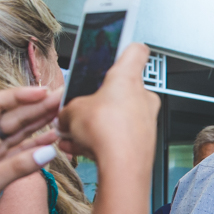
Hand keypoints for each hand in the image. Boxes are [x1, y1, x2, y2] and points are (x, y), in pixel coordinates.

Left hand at [0, 87, 61, 213]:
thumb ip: (18, 167)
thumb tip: (49, 152)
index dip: (19, 95)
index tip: (43, 92)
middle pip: (12, 116)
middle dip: (37, 107)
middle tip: (62, 100)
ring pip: (20, 132)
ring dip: (41, 122)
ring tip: (63, 113)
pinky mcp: (1, 166)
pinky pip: (22, 150)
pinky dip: (39, 144)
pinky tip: (54, 138)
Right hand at [56, 44, 158, 170]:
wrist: (123, 168)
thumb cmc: (107, 134)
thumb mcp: (71, 113)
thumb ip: (68, 110)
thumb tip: (66, 117)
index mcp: (127, 78)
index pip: (135, 51)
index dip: (125, 47)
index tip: (120, 45)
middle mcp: (143, 96)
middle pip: (119, 90)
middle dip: (98, 101)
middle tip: (81, 108)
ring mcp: (147, 119)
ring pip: (118, 116)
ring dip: (98, 124)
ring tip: (77, 134)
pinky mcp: (145, 141)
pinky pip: (120, 136)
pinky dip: (103, 141)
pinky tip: (84, 149)